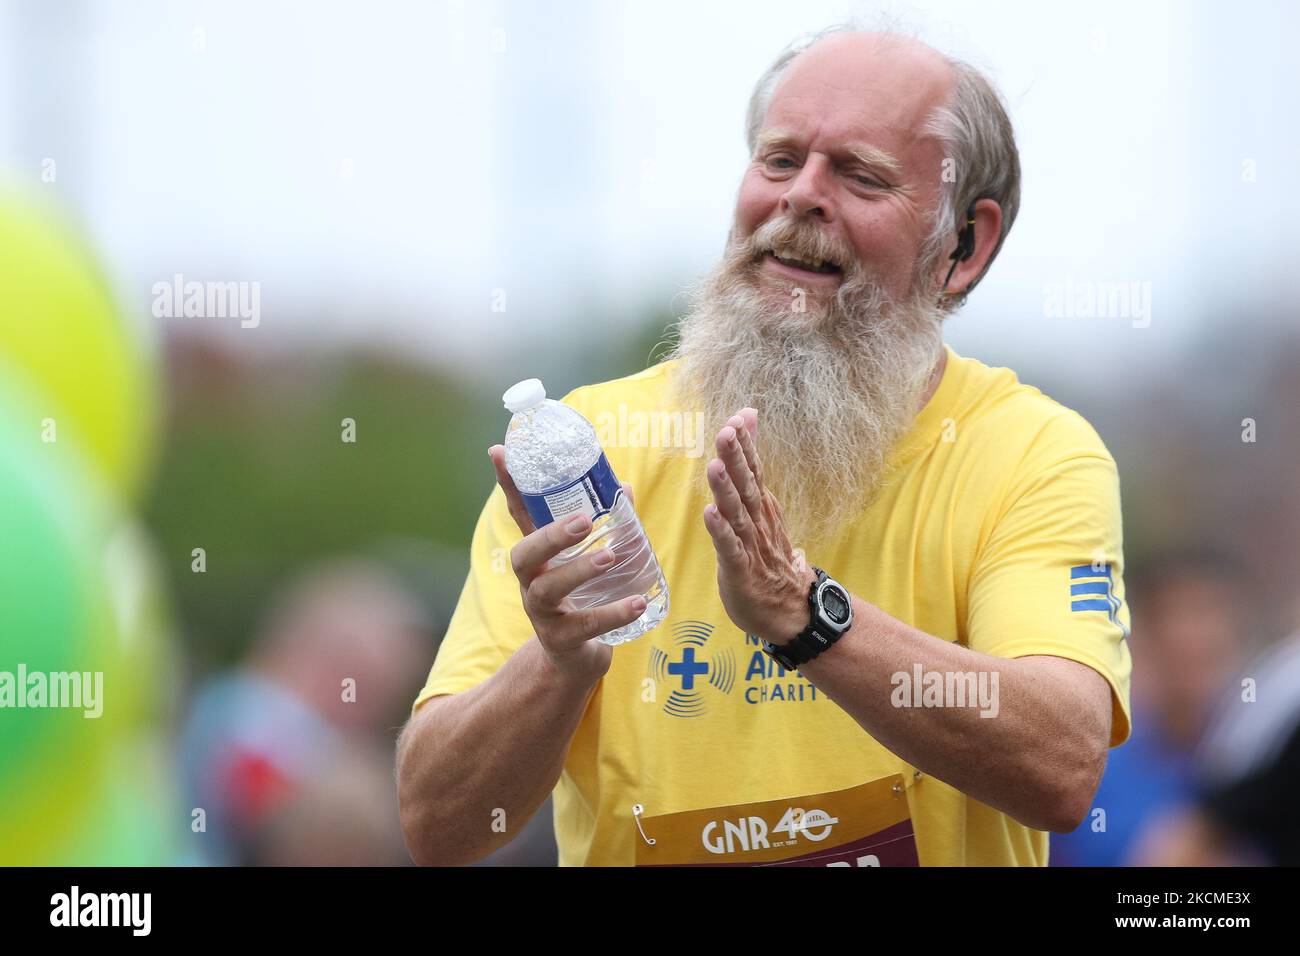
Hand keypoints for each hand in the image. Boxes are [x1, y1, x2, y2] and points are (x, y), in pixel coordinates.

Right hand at [489, 446, 643, 684]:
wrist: (576, 662)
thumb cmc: (582, 599)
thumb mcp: (587, 561)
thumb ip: (605, 527)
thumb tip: (624, 486)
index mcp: (539, 557)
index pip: (519, 515)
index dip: (509, 485)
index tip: (499, 451)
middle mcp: (532, 582)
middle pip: (524, 555)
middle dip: (550, 536)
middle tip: (582, 521)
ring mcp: (542, 614)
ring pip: (547, 590)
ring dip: (579, 570)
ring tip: (611, 556)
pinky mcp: (562, 641)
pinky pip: (584, 626)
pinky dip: (613, 613)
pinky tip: (638, 603)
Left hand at [701, 409, 815, 643]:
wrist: (792, 610)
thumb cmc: (769, 560)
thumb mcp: (762, 516)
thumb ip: (755, 482)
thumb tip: (762, 469)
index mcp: (761, 508)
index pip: (753, 470)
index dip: (745, 445)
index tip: (738, 417)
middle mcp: (757, 522)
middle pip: (746, 485)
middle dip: (736, 457)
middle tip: (727, 430)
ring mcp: (751, 546)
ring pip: (736, 513)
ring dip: (726, 490)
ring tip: (716, 467)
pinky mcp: (741, 571)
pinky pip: (730, 548)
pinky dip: (720, 532)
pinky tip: (710, 515)